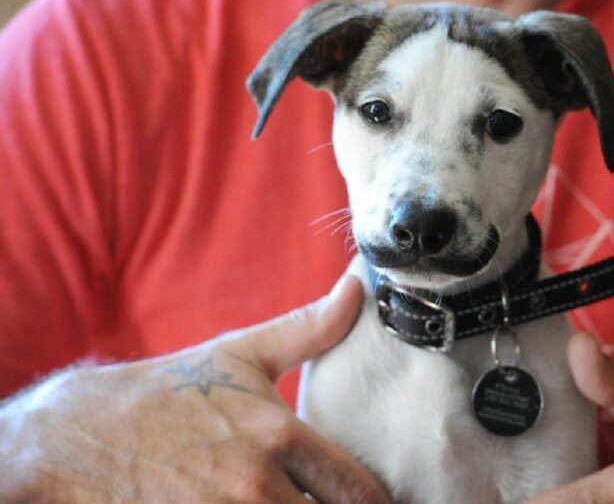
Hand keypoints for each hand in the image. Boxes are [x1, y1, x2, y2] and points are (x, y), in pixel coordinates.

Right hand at [0, 273, 390, 503]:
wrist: (76, 437)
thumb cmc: (169, 392)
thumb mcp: (241, 353)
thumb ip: (309, 328)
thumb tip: (360, 290)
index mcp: (279, 436)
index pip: (359, 490)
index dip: (375, 501)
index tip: (377, 500)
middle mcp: (256, 486)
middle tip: (337, 501)